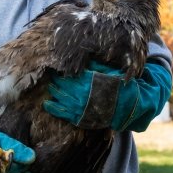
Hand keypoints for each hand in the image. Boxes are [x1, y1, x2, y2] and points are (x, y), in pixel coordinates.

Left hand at [43, 61, 172, 131]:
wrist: (126, 107)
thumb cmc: (117, 86)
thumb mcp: (108, 71)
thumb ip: (94, 65)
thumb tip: (82, 55)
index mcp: (87, 81)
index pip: (68, 75)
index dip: (60, 72)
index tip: (55, 68)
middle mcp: (81, 94)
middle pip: (62, 86)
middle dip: (55, 81)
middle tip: (50, 76)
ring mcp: (80, 108)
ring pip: (60, 98)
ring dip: (53, 92)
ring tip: (49, 87)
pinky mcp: (80, 118)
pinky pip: (63, 114)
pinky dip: (53, 108)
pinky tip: (46, 104)